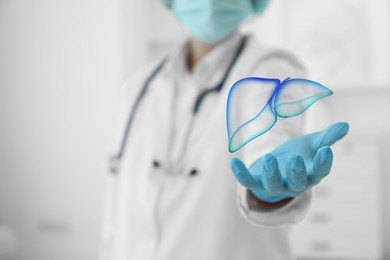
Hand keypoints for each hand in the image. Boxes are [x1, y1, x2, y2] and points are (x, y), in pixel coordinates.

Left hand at [231, 122, 348, 202]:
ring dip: (271, 173)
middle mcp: (294, 183)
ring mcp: (275, 185)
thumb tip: (345, 126)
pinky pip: (248, 182)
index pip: (321, 171)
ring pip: (273, 185)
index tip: (325, 150)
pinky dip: (241, 174)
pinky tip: (234, 162)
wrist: (279, 166)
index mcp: (311, 173)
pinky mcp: (258, 183)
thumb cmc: (300, 154)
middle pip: (297, 182)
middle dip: (296, 171)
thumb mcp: (312, 144)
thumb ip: (327, 137)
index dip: (323, 163)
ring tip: (269, 158)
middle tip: (294, 157)